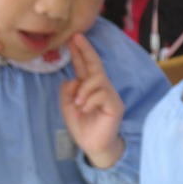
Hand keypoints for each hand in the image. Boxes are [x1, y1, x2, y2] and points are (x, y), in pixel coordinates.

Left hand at [59, 33, 124, 167]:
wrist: (94, 146)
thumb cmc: (82, 126)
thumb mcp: (68, 107)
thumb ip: (68, 91)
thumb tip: (74, 80)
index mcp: (89, 87)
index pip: (84, 66)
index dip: (78, 52)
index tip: (72, 37)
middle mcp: (101, 88)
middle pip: (95, 64)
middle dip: (85, 50)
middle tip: (76, 37)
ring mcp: (110, 96)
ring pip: (97, 80)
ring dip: (84, 90)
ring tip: (78, 104)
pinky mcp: (115, 105)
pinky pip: (102, 94)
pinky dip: (89, 100)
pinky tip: (85, 109)